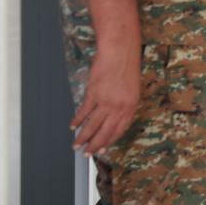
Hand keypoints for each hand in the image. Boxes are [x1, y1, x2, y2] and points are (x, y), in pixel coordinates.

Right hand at [71, 40, 141, 156]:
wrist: (120, 50)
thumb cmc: (127, 65)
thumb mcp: (132, 87)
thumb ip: (125, 103)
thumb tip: (115, 117)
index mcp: (131, 105)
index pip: (120, 129)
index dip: (110, 141)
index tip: (103, 149)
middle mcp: (119, 106)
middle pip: (105, 131)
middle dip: (95, 145)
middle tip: (87, 153)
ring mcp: (105, 101)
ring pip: (92, 125)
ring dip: (83, 137)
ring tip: (77, 145)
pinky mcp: (94, 94)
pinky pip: (84, 112)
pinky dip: (77, 120)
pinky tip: (73, 126)